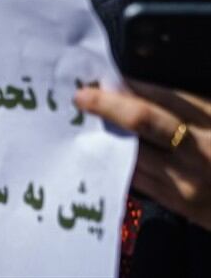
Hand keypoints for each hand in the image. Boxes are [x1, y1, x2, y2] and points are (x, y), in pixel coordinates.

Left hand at [75, 81, 210, 229]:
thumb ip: (193, 105)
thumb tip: (144, 88)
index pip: (165, 95)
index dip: (132, 84)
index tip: (106, 75)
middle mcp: (202, 148)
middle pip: (145, 120)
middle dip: (109, 105)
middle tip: (82, 95)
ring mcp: (189, 180)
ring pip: (135, 151)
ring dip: (106, 135)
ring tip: (85, 121)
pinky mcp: (179, 204)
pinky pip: (138, 179)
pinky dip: (117, 162)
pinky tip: (102, 150)